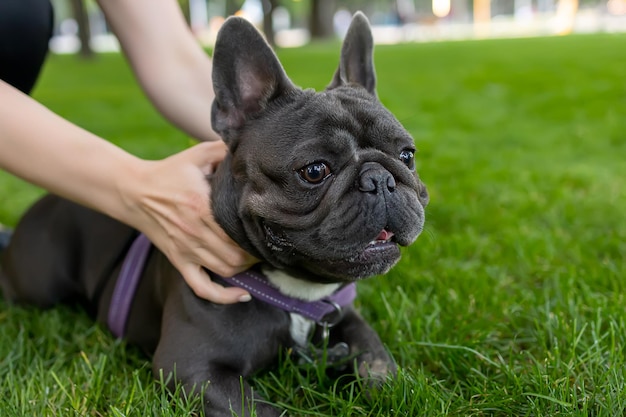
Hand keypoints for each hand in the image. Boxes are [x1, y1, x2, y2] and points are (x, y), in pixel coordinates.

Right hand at [120, 141, 256, 302]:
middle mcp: (195, 232)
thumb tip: (251, 146)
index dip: (260, 234)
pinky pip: (201, 287)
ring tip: (258, 259)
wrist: (134, 190)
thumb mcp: (197, 155)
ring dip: (246, 270)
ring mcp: (186, 250)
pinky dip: (222, 296)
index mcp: (202, 207)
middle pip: (237, 256)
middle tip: (269, 245)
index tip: (273, 230)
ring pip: (225, 271)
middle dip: (258, 254)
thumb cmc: (170, 172)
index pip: (239, 231)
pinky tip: (241, 295)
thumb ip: (224, 149)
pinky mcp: (179, 260)